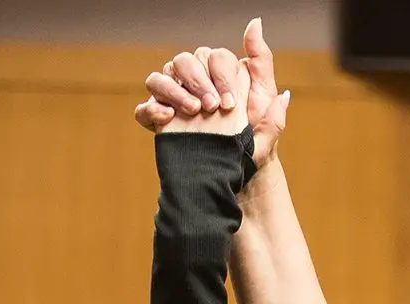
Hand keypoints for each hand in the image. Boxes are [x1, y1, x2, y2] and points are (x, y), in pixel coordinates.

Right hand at [137, 20, 290, 167]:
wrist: (238, 174)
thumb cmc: (255, 138)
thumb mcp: (265, 100)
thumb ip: (262, 60)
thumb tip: (254, 22)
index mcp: (217, 73)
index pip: (212, 56)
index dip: (220, 75)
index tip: (230, 103)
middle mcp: (193, 81)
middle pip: (185, 60)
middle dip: (198, 81)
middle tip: (212, 108)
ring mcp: (174, 100)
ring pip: (160, 78)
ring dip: (175, 91)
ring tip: (192, 112)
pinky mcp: (160, 122)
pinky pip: (144, 108)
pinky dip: (151, 110)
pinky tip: (167, 119)